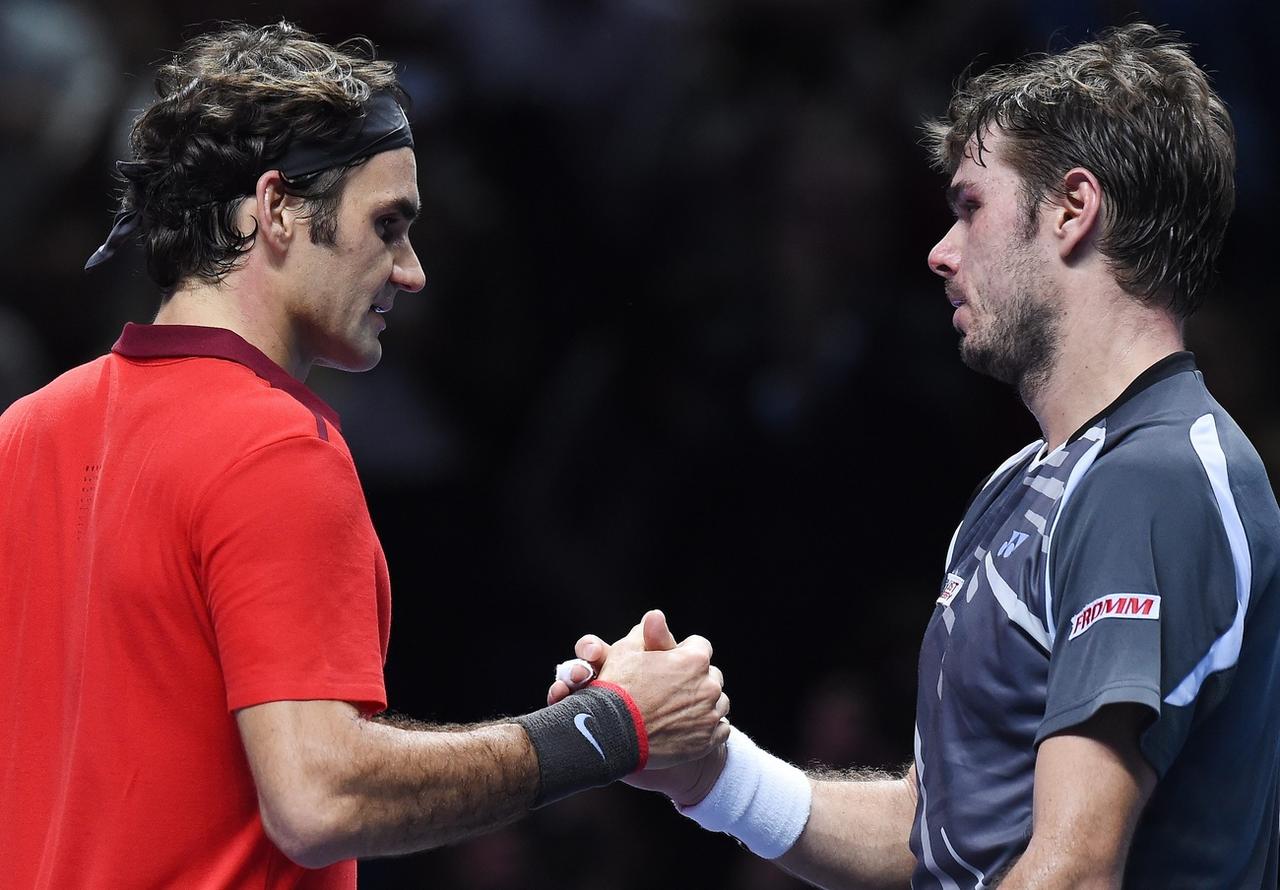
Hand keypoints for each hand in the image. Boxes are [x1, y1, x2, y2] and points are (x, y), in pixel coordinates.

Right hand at [548, 610, 729, 801]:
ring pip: (718, 703)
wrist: (612, 734)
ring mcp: (710, 715)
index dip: (683, 653)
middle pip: (711, 676)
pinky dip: (707, 728)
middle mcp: (709, 686)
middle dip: (695, 679)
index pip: (700, 647)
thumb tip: (655, 617)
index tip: (669, 664)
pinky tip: (687, 728)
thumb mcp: (625, 650)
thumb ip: (645, 631)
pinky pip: (720, 729)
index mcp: (694, 660)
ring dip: (704, 704)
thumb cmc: (617, 689)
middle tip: (671, 689)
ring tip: (678, 711)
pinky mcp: (708, 741)